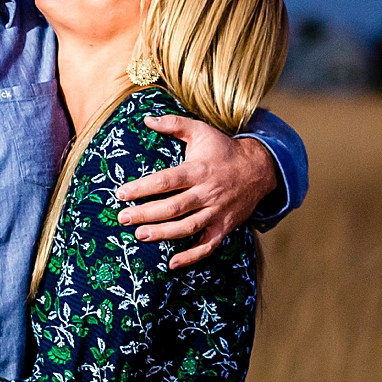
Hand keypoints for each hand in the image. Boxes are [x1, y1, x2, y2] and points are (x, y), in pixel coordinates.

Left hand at [114, 120, 278, 269]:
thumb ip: (174, 124)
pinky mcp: (224, 226)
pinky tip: (172, 263)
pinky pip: (207, 245)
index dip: (142, 188)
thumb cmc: (224, 150)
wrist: (260, 169)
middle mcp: (206, 193)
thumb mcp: (202, 131)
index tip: (121, 193)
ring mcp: (216, 212)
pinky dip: (191, 256)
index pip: (165, 181)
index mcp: (198, 170)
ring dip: (163, 234)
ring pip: (187, 227)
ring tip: (140, 236)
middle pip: (172, 207)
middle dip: (145, 214)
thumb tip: (147, 118)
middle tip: (123, 218)